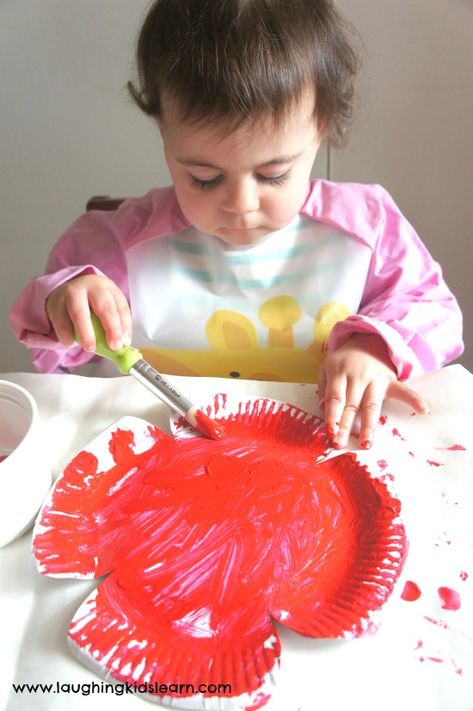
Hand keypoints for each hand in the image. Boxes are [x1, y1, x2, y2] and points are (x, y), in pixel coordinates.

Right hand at [46, 274, 131, 351]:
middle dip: (110, 328)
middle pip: (103, 307)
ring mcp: (72, 292)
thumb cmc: (93, 304)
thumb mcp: (109, 309)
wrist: (68, 291)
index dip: (122, 327)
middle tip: (111, 347)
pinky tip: (69, 341)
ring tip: (90, 348)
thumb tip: (123, 344)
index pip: (120, 307)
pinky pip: (60, 320)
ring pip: (79, 312)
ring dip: (85, 333)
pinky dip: (65, 333)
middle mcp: (91, 287)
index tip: (121, 344)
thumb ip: (117, 326)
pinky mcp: (55, 302)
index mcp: (108, 288)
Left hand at [319, 333, 427, 448]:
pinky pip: (403, 391)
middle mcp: (358, 377)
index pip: (335, 398)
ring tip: (366, 444)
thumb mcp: (327, 367)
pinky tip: (423, 410)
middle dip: (346, 426)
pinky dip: (414, 399)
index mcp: (339, 372)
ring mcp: (376, 379)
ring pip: (372, 406)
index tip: (330, 432)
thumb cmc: (344, 361)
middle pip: (351, 405)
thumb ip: (324, 387)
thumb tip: (324, 408)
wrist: (368, 341)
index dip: (332, 415)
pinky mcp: (391, 381)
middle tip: (340, 444)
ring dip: (369, 426)